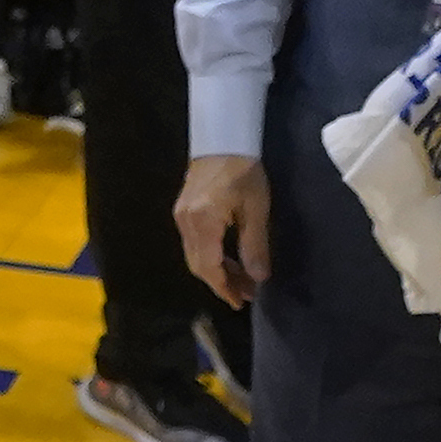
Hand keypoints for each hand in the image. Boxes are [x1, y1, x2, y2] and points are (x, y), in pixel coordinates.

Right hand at [176, 154, 272, 308]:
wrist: (223, 139)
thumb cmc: (243, 172)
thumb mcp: (256, 210)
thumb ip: (255, 246)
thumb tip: (259, 278)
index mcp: (203, 223)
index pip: (209, 267)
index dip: (224, 288)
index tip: (240, 302)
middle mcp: (186, 223)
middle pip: (198, 264)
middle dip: (221, 282)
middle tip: (246, 294)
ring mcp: (182, 216)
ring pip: (195, 254)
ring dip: (216, 270)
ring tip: (242, 279)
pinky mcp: (184, 210)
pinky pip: (194, 243)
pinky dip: (211, 256)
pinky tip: (228, 257)